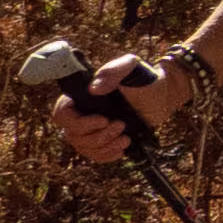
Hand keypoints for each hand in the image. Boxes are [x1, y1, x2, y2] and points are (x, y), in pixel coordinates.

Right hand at [53, 48, 175, 164]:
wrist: (161, 96)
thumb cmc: (143, 78)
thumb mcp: (130, 67)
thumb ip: (112, 72)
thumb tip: (93, 89)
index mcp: (80, 96)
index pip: (61, 115)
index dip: (78, 123)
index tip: (103, 120)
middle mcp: (81, 114)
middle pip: (73, 136)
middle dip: (98, 136)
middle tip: (121, 125)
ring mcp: (91, 129)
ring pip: (84, 148)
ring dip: (105, 146)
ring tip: (126, 138)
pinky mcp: (103, 141)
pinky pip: (94, 155)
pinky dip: (106, 155)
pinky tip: (121, 149)